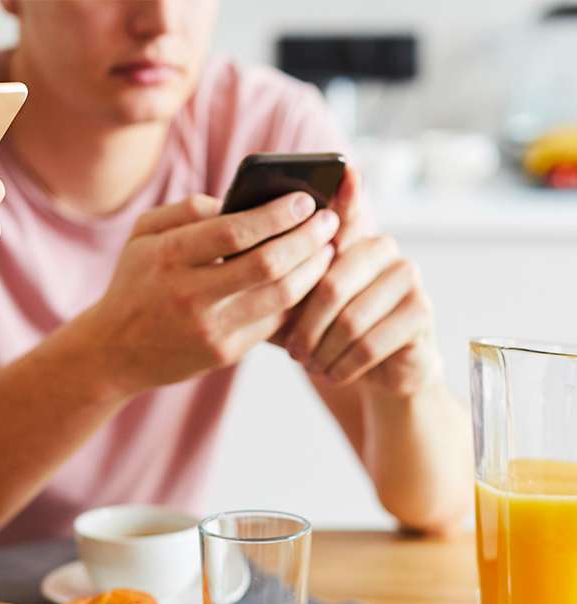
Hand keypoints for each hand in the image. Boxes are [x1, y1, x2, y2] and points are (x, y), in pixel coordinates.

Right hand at [84, 191, 338, 395]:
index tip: (305, 199)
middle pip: (267, 264)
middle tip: (329, 220)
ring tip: (326, 248)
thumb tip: (241, 201)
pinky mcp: (225, 354)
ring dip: (313, 269)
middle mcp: (189, 295)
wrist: (114, 351)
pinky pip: (273, 321)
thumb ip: (187, 209)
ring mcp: (209, 329)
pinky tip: (306, 278)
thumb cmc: (135, 281)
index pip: (236, 232)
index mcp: (168, 257)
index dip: (278, 214)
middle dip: (307, 238)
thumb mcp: (143, 235)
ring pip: (280, 296)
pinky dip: (295, 296)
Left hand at [281, 166, 441, 396]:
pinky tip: (334, 372)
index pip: (344, 214)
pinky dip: (345, 363)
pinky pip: (373, 340)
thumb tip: (239, 255)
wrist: (370, 376)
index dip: (345, 196)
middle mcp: (382, 248)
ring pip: (351, 316)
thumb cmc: (322, 334)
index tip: (344, 170)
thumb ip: (274, 280)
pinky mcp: (421, 311)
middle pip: (332, 281)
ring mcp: (407, 276)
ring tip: (310, 364)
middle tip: (292, 350)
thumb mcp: (290, 307)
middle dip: (306, 324)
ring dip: (323, 348)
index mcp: (349, 239)